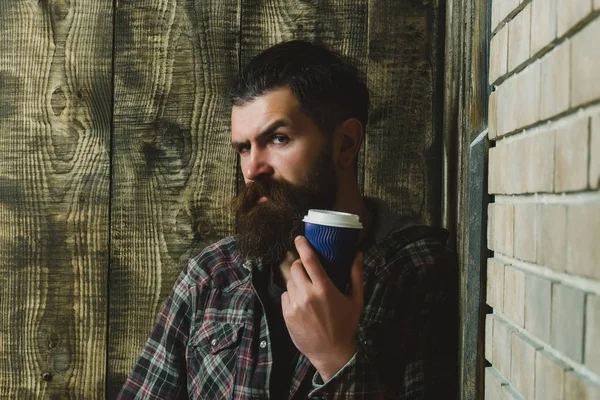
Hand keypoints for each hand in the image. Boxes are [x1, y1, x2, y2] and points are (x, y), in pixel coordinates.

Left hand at [281, 235, 363, 381]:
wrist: (332, 352)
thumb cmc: (346, 325)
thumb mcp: (356, 300)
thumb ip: (356, 275)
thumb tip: (357, 254)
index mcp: (324, 288)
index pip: (309, 260)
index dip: (302, 245)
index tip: (299, 238)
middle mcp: (307, 294)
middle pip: (295, 267)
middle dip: (300, 265)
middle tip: (307, 269)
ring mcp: (295, 305)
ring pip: (290, 281)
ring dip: (297, 281)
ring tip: (307, 290)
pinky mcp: (287, 314)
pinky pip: (285, 295)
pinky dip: (291, 295)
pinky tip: (302, 303)